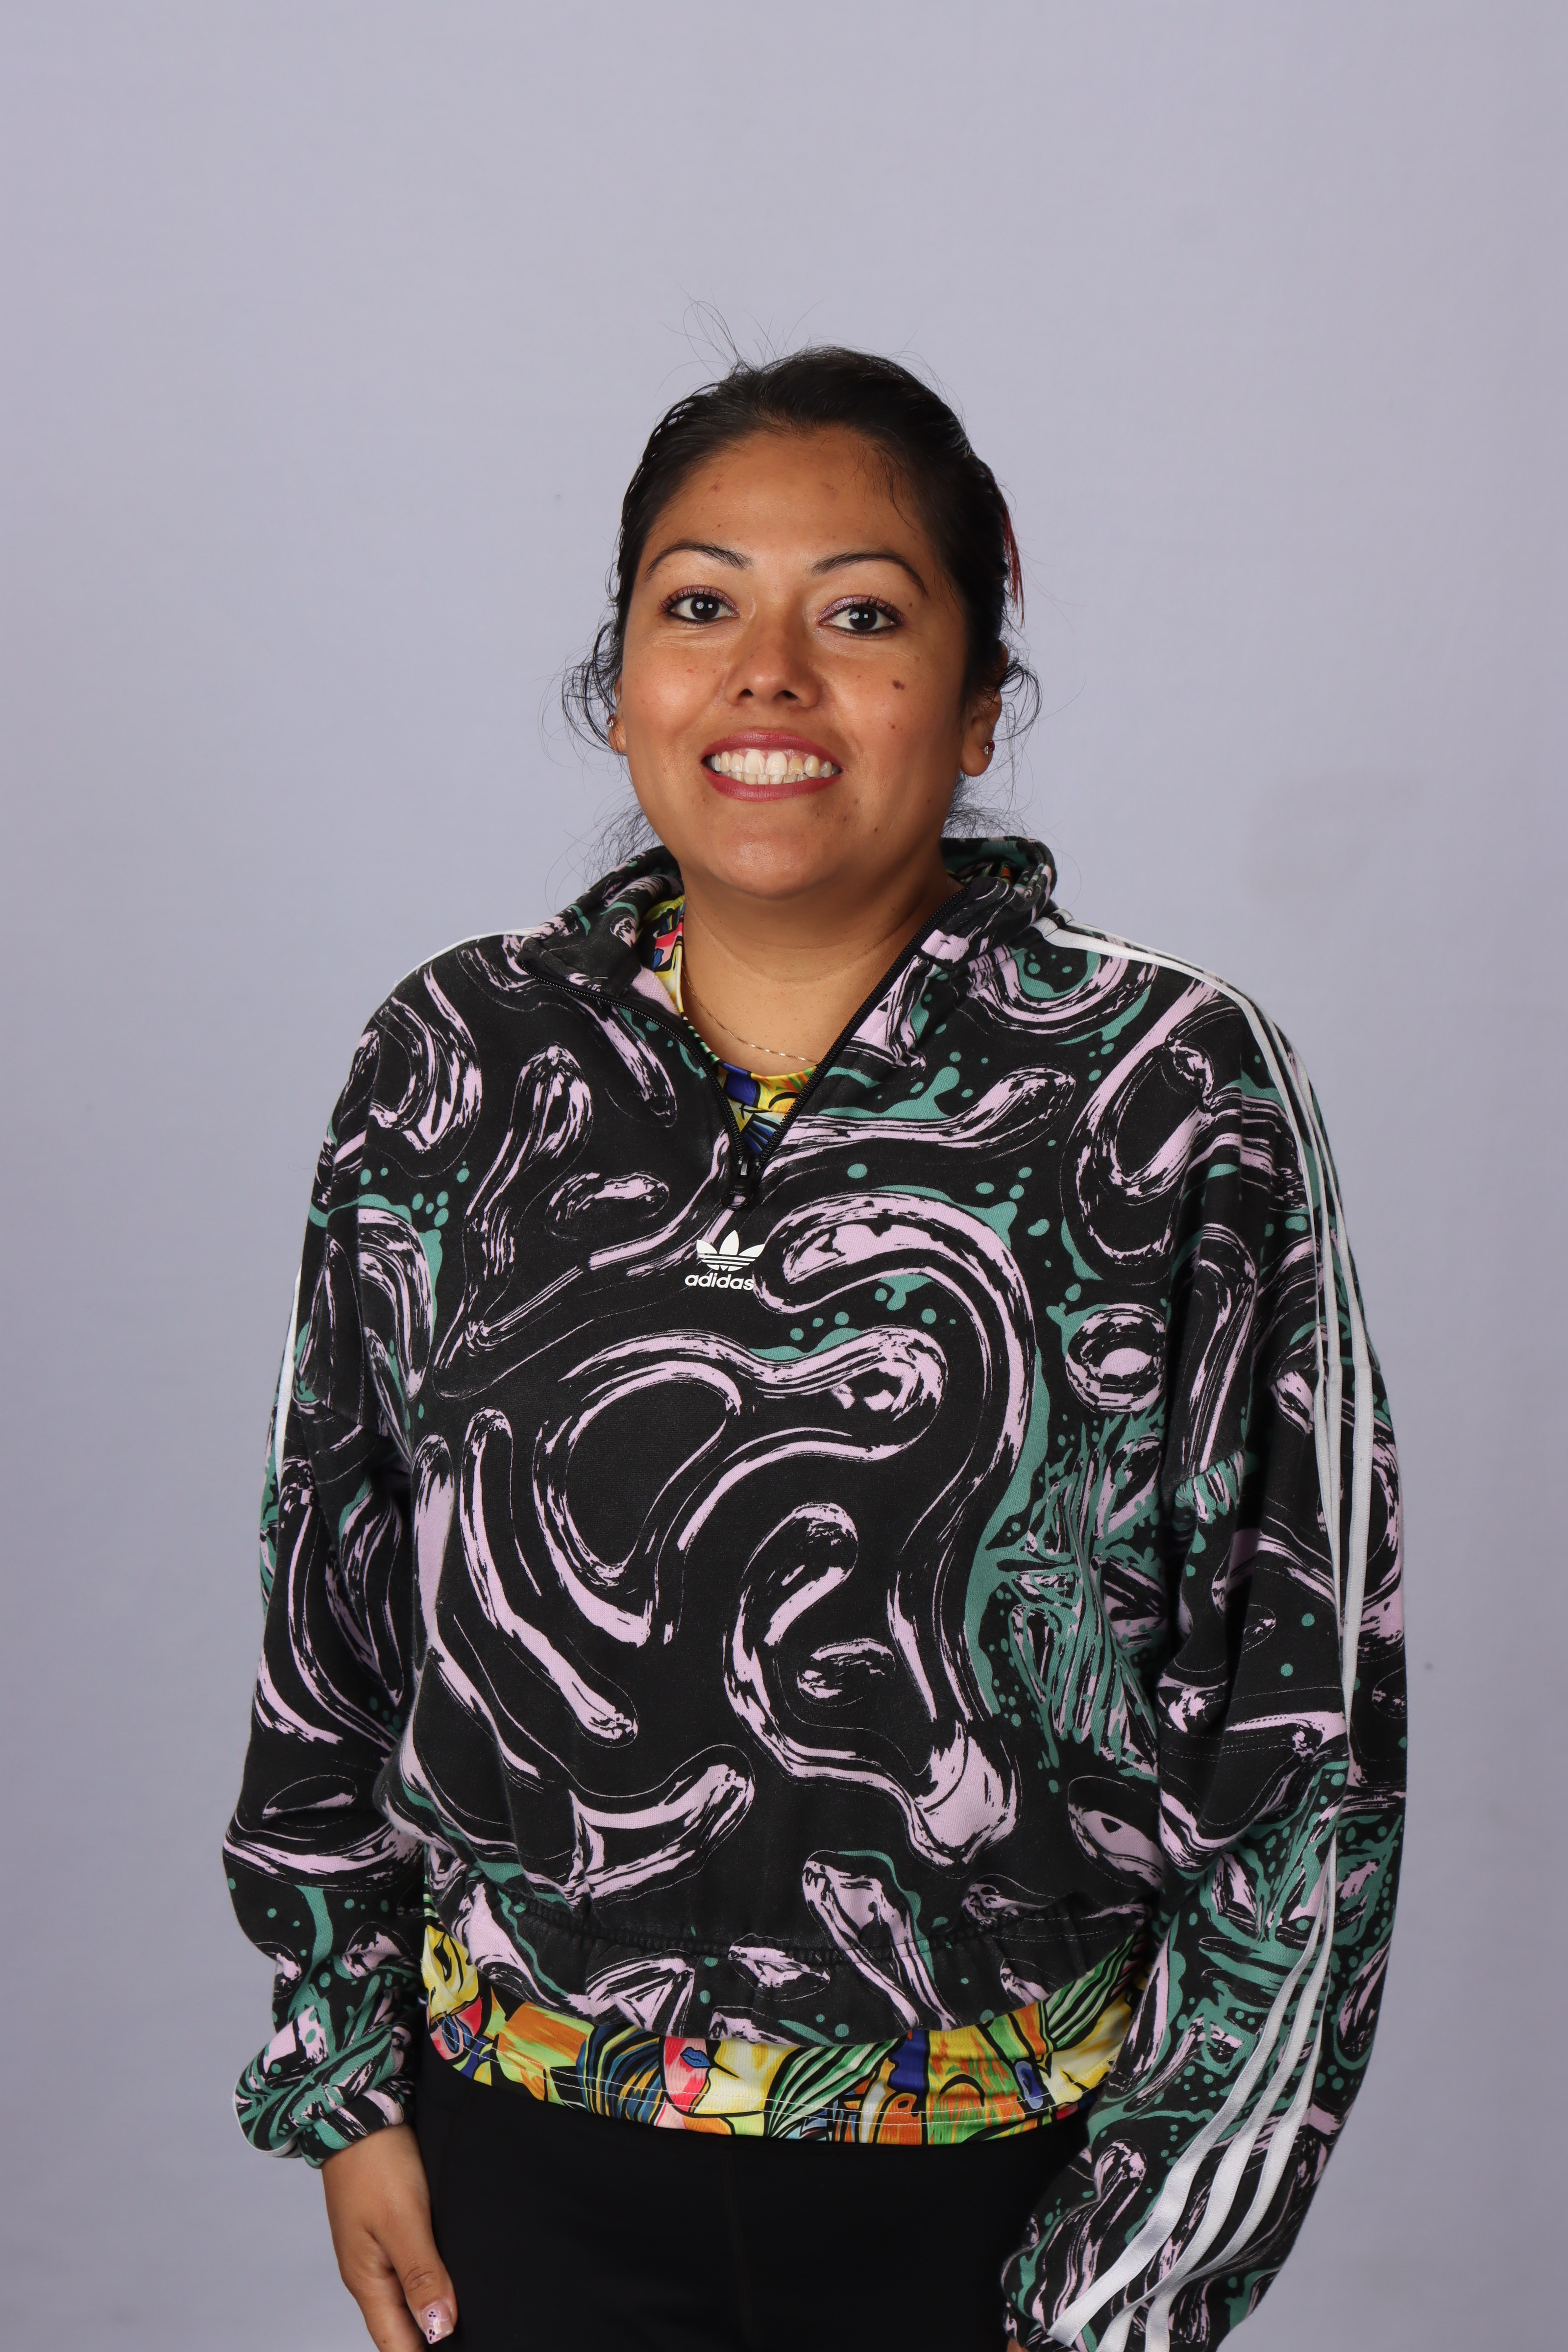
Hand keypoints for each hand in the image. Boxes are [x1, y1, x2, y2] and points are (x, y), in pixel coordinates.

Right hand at [321, 2121, 457, 2347]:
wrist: (359, 2112)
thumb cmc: (376, 2164)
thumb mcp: (403, 2220)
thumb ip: (421, 2275)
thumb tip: (439, 2331)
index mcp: (367, 2281)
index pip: (396, 2344)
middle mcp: (370, 2273)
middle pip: (401, 2327)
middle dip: (431, 2340)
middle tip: (476, 2339)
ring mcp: (377, 2250)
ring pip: (407, 2298)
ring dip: (432, 2312)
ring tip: (470, 2323)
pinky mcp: (388, 2227)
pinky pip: (410, 2269)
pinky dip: (430, 2282)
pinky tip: (453, 2281)